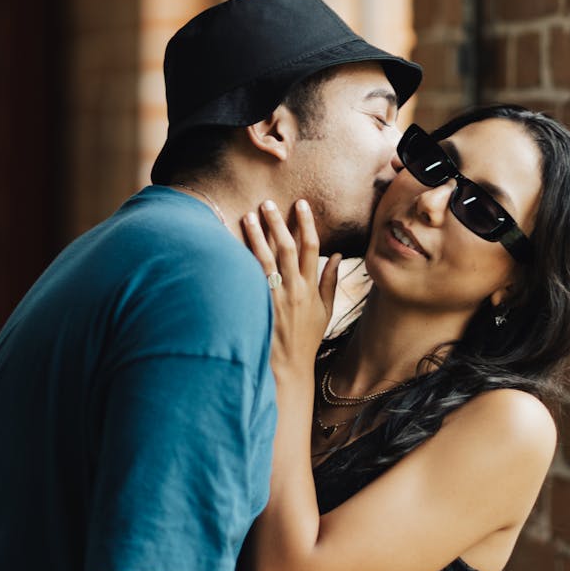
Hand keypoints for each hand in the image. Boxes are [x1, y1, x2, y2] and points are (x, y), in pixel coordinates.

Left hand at [243, 199, 340, 374]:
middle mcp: (294, 290)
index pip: (312, 248)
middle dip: (278, 223)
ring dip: (257, 236)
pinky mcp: (259, 307)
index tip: (301, 204)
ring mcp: (276, 299)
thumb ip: (329, 282)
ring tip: (249, 216)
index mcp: (311, 289)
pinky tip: (233, 245)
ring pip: (266, 260)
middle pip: (288, 248)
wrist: (288, 367)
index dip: (307, 224)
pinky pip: (251, 279)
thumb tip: (336, 255)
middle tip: (267, 203)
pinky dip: (243, 260)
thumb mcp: (325, 312)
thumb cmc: (306, 339)